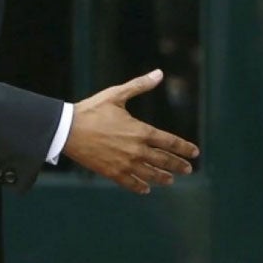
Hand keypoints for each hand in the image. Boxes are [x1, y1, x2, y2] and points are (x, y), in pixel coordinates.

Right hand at [62, 69, 199, 193]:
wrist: (68, 130)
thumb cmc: (92, 109)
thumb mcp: (117, 94)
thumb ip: (140, 85)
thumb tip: (159, 73)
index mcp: (141, 131)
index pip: (170, 142)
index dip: (184, 148)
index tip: (195, 153)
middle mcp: (137, 150)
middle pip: (164, 160)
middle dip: (178, 165)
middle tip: (188, 170)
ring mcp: (125, 163)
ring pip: (150, 174)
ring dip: (162, 178)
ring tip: (170, 181)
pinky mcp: (112, 172)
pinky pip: (131, 183)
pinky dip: (140, 186)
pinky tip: (146, 189)